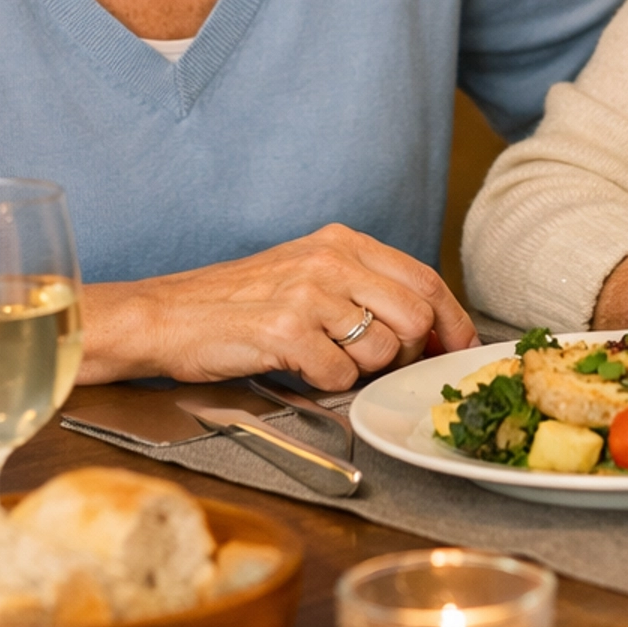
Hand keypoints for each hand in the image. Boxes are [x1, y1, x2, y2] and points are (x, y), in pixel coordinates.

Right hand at [81, 223, 479, 387]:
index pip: (425, 278)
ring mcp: (309, 292)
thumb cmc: (240, 303)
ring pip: (382, 350)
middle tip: (376, 366)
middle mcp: (332, 259)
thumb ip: (364, 289)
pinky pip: (339, 374)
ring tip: (325, 362)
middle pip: (416, 317)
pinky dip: (326, 384)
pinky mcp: (285, 329)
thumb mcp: (309, 274)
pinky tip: (299, 370)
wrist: (167, 316)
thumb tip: (429, 328)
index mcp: (343, 242)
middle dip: (407, 354)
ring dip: (362, 372)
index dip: (452, 320)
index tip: (460, 348)